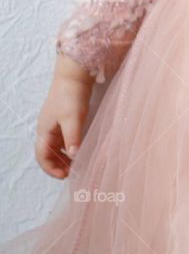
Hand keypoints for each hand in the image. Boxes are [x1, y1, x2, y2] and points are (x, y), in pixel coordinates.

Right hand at [35, 55, 94, 178]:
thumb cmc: (71, 97)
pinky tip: (80, 149)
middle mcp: (47, 130)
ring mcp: (54, 124)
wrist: (74, 76)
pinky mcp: (64, 119)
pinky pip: (63, 139)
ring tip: (78, 164)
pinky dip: (69, 147)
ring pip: (56, 147)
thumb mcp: (73, 119)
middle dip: (58, 165)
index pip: (42, 156)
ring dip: (64, 157)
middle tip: (73, 172)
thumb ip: (73, 138)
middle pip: (48, 153)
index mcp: (44, 131)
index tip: (65, 176)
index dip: (51, 169)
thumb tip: (73, 156)